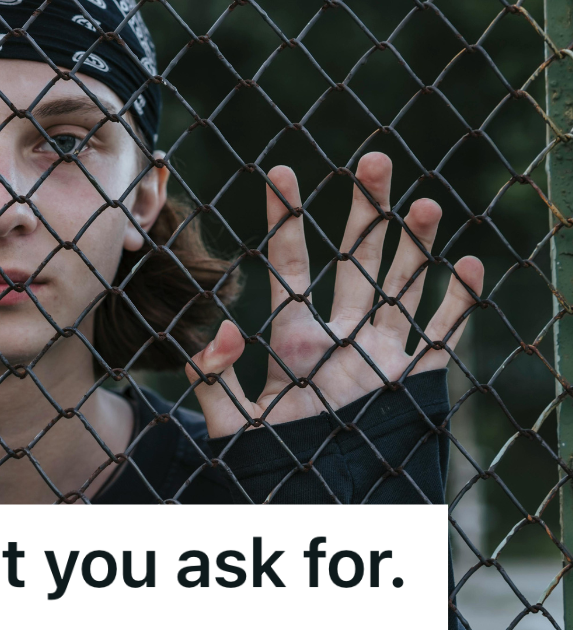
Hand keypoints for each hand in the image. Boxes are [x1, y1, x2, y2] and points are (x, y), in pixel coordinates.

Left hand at [185, 152, 483, 438]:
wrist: (313, 503)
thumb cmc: (269, 463)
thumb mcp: (232, 423)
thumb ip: (215, 379)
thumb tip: (219, 332)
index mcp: (293, 337)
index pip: (288, 263)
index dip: (285, 218)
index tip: (279, 173)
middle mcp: (341, 335)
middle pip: (357, 260)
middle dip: (366, 212)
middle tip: (373, 160)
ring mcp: (380, 355)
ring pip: (403, 287)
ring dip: (416, 247)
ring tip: (425, 203)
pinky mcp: (411, 383)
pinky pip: (442, 338)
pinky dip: (459, 305)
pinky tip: (470, 265)